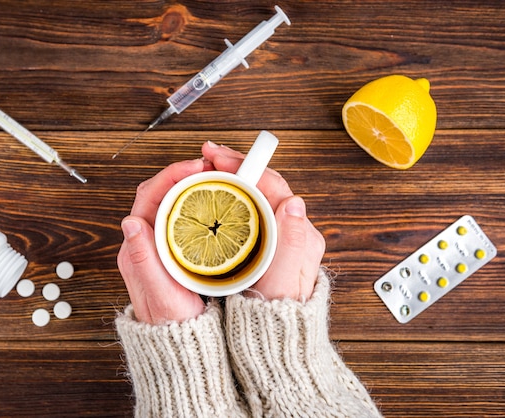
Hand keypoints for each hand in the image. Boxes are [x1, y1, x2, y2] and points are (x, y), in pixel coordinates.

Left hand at [117, 159, 206, 324]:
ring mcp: (156, 245)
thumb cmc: (169, 323)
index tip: (197, 166)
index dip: (172, 175)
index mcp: (136, 247)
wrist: (177, 344)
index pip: (149, 196)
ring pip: (169, 203)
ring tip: (213, 178)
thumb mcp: (159, 292)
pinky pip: (179, 217)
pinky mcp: (170, 250)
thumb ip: (143, 258)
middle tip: (211, 166)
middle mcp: (143, 242)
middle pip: (159, 193)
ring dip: (188, 186)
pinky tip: (211, 202)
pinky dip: (194, 203)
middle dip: (182, 174)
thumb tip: (130, 221)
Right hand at [201, 141, 324, 301]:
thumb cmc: (277, 314)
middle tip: (207, 155)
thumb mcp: (284, 281)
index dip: (243, 165)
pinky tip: (213, 195)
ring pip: (254, 194)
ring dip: (231, 177)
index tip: (217, 156)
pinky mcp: (266, 244)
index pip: (271, 184)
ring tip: (206, 168)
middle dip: (235, 164)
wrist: (273, 338)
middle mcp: (291, 230)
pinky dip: (230, 196)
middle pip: (262, 184)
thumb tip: (295, 203)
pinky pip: (248, 209)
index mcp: (299, 232)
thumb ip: (293, 243)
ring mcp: (278, 235)